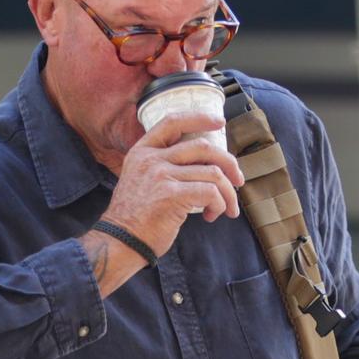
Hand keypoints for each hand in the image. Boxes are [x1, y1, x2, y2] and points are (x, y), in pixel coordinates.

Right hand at [101, 111, 243, 256]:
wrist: (120, 241)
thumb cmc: (135, 216)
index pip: (173, 122)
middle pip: (202, 147)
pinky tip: (212, 215)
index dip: (199, 118)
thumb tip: (203, 164)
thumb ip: (162, 165)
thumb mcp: (140, 179)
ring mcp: (161, 175)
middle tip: (238, 180)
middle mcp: (151, 159)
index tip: (219, 122)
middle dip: (228, 163)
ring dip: (227, 193)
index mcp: (143, 151)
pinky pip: (210, 192)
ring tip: (226, 209)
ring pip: (212, 173)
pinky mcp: (171, 195)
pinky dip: (219, 204)